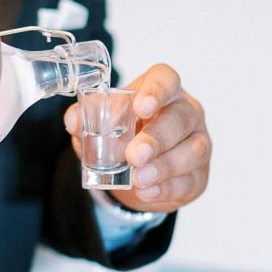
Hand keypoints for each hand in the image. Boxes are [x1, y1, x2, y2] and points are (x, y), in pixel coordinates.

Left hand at [64, 64, 210, 212]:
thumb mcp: (103, 122)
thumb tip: (73, 120)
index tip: (141, 107)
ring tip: (139, 179)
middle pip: (179, 119)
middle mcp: (186, 112)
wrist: (138, 169)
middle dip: (156, 139)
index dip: (156, 91)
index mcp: (163, 91)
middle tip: (134, 155)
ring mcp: (198, 143)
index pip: (166, 80)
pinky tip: (147, 191)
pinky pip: (189, 181)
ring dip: (164, 167)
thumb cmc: (125, 133)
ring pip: (192, 151)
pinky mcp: (198, 175)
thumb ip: (87, 117)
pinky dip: (166, 188)